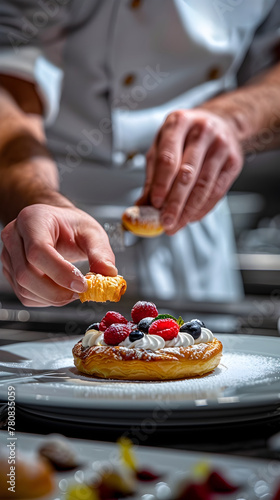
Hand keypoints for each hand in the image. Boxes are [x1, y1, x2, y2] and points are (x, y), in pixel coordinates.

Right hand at [1, 204, 116, 306]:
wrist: (56, 225)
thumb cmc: (70, 225)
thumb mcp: (91, 231)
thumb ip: (101, 252)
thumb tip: (108, 274)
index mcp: (32, 220)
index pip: (38, 250)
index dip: (59, 272)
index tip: (82, 284)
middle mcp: (14, 236)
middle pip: (27, 274)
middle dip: (57, 291)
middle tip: (81, 292)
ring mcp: (9, 255)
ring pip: (24, 288)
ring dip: (52, 298)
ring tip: (74, 291)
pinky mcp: (10, 272)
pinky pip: (24, 295)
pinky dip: (45, 300)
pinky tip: (60, 291)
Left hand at [137, 109, 242, 234]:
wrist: (221, 123)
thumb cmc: (186, 136)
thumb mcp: (162, 146)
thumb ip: (153, 175)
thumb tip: (143, 205)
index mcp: (178, 123)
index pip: (168, 158)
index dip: (161, 184)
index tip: (155, 204)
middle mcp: (201, 131)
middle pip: (187, 174)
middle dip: (175, 203)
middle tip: (166, 222)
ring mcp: (221, 145)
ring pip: (204, 185)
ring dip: (189, 210)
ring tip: (177, 224)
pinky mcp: (234, 161)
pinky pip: (218, 191)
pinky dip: (203, 208)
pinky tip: (192, 217)